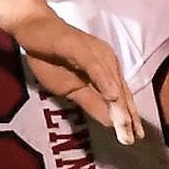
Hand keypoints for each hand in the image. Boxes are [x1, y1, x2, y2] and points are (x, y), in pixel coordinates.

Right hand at [5, 6, 143, 144]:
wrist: (32, 29)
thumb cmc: (49, 56)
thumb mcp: (70, 88)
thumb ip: (91, 102)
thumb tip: (110, 123)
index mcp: (105, 69)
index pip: (121, 96)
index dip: (129, 116)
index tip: (136, 137)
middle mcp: (106, 59)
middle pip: (120, 91)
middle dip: (127, 116)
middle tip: (133, 139)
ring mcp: (95, 52)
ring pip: (111, 82)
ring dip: (119, 104)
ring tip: (125, 126)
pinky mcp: (81, 47)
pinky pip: (96, 67)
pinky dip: (105, 83)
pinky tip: (112, 97)